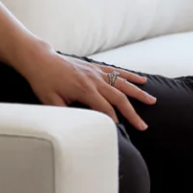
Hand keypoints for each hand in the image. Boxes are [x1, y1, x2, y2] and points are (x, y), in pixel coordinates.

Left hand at [21, 49, 155, 130]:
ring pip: (123, 83)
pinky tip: (142, 80)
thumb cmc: (43, 81)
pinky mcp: (95, 67)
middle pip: (119, 98)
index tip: (120, 132)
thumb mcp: (50, 101)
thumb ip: (65, 113)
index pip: (105, 109)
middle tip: (143, 126)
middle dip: (133, 113)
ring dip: (138, 93)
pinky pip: (117, 72)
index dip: (113, 121)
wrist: (40, 59)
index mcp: (84, 89)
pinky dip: (130, 76)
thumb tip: (78, 126)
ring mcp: (96, 72)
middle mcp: (94, 80)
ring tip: (152, 101)